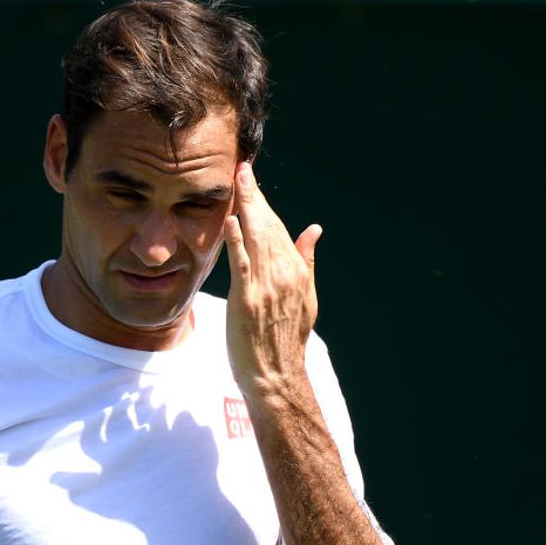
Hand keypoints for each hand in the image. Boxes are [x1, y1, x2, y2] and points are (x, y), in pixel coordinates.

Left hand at [224, 161, 322, 395]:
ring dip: (247, 207)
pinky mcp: (247, 298)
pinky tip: (231, 220)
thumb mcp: (306, 298)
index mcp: (298, 273)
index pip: (281, 229)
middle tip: (242, 168)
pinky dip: (237, 240)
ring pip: (257, 237)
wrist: (276, 376)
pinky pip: (242, 263)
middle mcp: (285, 274)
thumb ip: (307, 261)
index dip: (266, 203)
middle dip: (255, 195)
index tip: (253, 180)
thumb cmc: (285, 340)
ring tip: (237, 181)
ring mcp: (267, 286)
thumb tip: (314, 229)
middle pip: (269, 227)